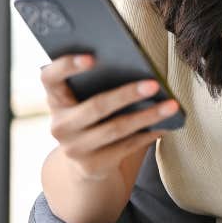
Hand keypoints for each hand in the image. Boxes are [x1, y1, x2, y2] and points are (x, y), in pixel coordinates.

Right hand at [40, 54, 178, 180]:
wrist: (84, 159)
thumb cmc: (92, 111)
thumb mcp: (86, 96)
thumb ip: (99, 80)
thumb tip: (137, 64)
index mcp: (55, 98)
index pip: (50, 77)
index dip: (67, 65)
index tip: (92, 56)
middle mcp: (59, 125)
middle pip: (95, 106)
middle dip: (126, 94)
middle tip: (154, 84)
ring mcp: (73, 149)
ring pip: (116, 129)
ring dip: (147, 116)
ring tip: (171, 105)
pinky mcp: (92, 166)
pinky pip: (126, 148)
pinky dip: (148, 134)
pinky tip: (166, 125)